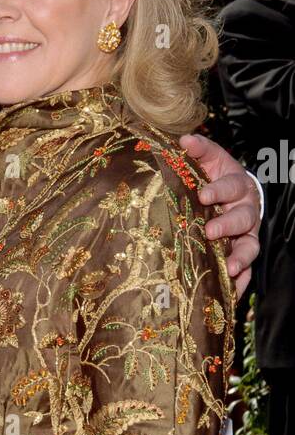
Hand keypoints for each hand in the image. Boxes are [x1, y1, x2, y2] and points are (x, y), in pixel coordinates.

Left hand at [179, 133, 259, 299]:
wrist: (228, 194)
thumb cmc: (213, 177)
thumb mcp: (207, 160)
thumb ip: (198, 150)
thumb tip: (184, 140)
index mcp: (235, 185)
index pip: (231, 185)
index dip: (219, 189)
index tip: (203, 194)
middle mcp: (245, 210)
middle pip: (242, 218)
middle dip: (227, 225)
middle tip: (210, 232)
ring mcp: (246, 234)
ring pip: (249, 246)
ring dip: (241, 257)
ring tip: (231, 268)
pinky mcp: (242, 253)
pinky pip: (245, 270)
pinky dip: (240, 281)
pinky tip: (231, 294)